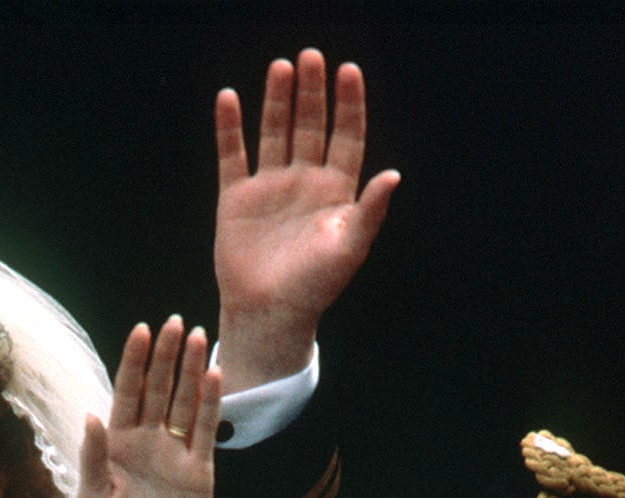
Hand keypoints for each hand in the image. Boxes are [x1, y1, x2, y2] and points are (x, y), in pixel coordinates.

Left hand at [79, 317, 221, 497]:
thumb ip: (93, 456)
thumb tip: (90, 413)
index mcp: (117, 443)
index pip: (127, 393)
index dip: (134, 362)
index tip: (142, 330)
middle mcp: (147, 441)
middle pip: (158, 388)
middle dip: (165, 355)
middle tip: (175, 322)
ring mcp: (175, 451)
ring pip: (185, 401)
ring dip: (192, 369)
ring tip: (200, 335)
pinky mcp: (200, 467)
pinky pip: (207, 428)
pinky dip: (211, 403)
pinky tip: (216, 375)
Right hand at [214, 48, 398, 391]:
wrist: (269, 313)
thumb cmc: (315, 287)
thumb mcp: (349, 249)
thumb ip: (370, 211)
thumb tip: (394, 175)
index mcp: (336, 192)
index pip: (346, 137)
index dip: (349, 105)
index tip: (349, 71)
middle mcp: (305, 182)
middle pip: (310, 126)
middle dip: (312, 92)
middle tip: (312, 56)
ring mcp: (270, 187)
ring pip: (274, 132)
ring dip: (277, 100)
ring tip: (281, 67)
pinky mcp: (237, 198)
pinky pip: (233, 154)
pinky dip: (230, 127)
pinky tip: (229, 98)